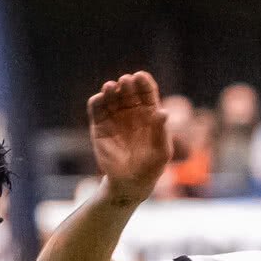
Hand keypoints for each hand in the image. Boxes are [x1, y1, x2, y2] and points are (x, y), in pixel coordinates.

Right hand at [86, 72, 169, 202]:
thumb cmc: (151, 168)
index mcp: (149, 114)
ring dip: (110, 89)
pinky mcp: (99, 125)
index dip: (144, 82)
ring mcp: (114, 117)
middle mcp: (131, 112)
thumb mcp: (161, 151)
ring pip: (111, 96)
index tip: (140, 76)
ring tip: (111, 87)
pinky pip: (96, 108)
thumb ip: (161, 132)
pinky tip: (100, 98)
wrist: (130, 184)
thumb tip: (164, 112)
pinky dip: (96, 101)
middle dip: (127, 84)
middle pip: (128, 91)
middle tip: (126, 81)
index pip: (147, 92)